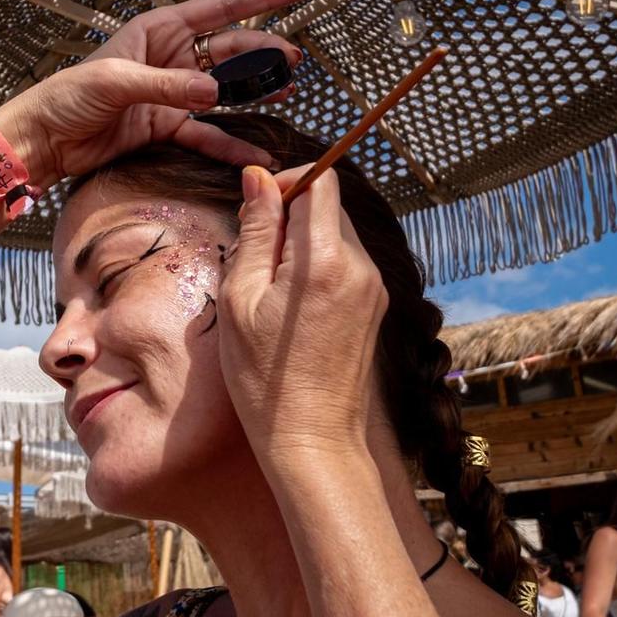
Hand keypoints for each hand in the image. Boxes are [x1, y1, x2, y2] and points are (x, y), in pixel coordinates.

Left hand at [0, 0, 312, 186]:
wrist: (44, 139)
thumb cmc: (68, 96)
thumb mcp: (116, 82)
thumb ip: (168, 85)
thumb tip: (212, 90)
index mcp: (160, 29)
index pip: (223, 7)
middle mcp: (172, 56)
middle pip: (232, 49)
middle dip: (266, 51)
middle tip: (294, 61)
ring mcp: (173, 92)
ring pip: (227, 88)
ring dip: (257, 90)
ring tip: (286, 90)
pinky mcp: (167, 125)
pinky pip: (207, 132)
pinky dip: (230, 141)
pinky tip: (256, 149)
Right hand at [215, 163, 388, 478]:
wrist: (312, 439)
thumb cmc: (264, 377)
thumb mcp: (241, 299)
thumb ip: (256, 231)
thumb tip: (258, 178)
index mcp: (324, 260)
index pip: (320, 181)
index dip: (285, 181)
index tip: (255, 207)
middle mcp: (360, 267)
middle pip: (329, 206)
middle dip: (290, 214)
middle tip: (253, 254)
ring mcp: (373, 288)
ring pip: (336, 234)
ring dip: (301, 242)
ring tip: (268, 286)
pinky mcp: (375, 306)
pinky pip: (344, 264)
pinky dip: (315, 266)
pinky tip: (289, 305)